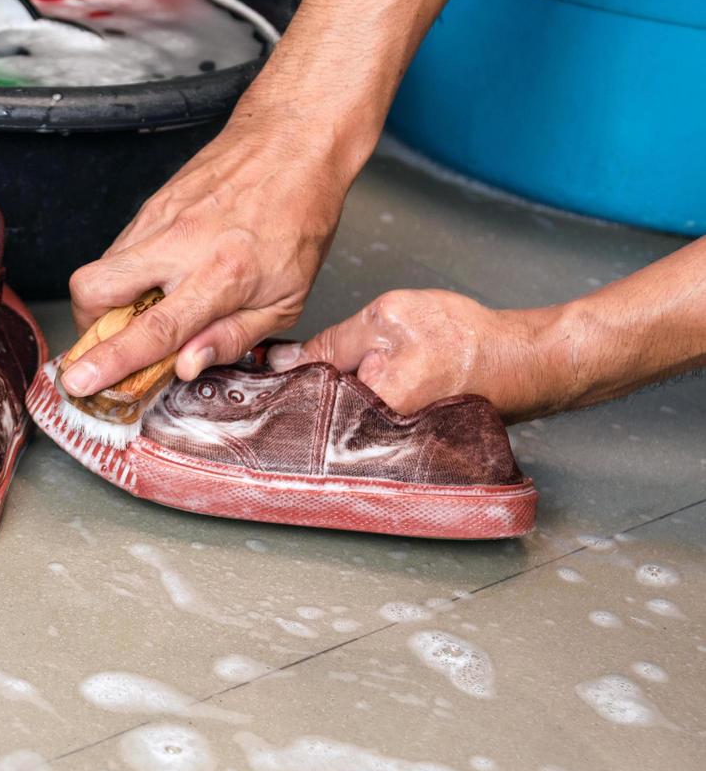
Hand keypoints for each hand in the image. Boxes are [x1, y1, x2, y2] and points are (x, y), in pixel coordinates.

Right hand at [61, 102, 366, 397]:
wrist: (292, 143)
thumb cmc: (298, 218)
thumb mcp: (287, 299)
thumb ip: (232, 337)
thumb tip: (186, 367)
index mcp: (221, 275)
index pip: (153, 327)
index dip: (111, 360)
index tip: (80, 380)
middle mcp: (180, 244)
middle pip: (94, 289)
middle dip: (87, 326)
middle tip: (110, 343)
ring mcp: (158, 221)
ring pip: (99, 268)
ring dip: (108, 302)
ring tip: (146, 310)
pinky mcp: (150, 205)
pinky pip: (119, 250)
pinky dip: (127, 274)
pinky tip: (160, 277)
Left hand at [266, 289, 567, 420]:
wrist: (524, 362)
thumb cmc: (467, 340)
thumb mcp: (388, 319)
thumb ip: (330, 342)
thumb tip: (280, 361)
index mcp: (366, 412)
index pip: (298, 403)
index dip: (274, 386)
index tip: (247, 379)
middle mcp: (374, 445)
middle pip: (313, 420)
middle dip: (296, 398)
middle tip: (286, 378)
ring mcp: (386, 451)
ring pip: (334, 423)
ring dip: (322, 402)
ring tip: (333, 384)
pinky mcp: (397, 447)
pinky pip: (356, 429)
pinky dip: (347, 410)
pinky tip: (352, 392)